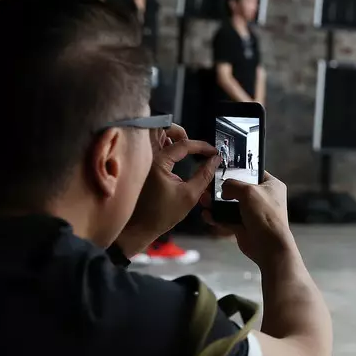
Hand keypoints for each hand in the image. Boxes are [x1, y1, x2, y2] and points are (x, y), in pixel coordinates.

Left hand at [116, 124, 219, 255]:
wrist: (139, 227)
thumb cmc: (162, 214)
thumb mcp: (190, 195)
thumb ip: (205, 175)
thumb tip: (216, 160)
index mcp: (159, 162)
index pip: (184, 144)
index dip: (202, 146)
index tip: (213, 152)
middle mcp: (147, 156)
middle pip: (161, 128)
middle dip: (179, 131)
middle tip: (191, 142)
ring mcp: (142, 159)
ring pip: (154, 134)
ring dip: (169, 136)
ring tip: (183, 147)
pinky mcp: (140, 165)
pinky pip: (150, 145)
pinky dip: (163, 145)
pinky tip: (174, 156)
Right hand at [202, 172, 296, 267]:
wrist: (269, 246)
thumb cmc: (264, 214)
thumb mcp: (248, 191)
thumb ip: (232, 184)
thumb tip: (224, 188)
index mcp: (271, 185)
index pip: (253, 172)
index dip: (238, 169)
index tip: (221, 169)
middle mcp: (262, 197)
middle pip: (238, 189)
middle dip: (221, 189)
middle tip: (207, 187)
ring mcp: (252, 212)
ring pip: (230, 204)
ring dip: (216, 203)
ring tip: (203, 200)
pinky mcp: (243, 225)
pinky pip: (227, 218)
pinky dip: (217, 216)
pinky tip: (207, 214)